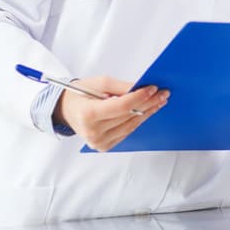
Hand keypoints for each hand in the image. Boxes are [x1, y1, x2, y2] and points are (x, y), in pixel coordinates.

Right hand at [53, 76, 168, 151]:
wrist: (66, 109)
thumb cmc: (80, 94)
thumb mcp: (99, 83)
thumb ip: (121, 86)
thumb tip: (142, 87)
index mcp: (88, 114)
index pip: (122, 106)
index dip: (140, 97)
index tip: (154, 88)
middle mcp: (93, 131)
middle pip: (129, 116)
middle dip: (148, 103)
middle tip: (163, 93)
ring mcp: (98, 142)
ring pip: (131, 126)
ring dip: (147, 113)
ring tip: (160, 101)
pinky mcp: (104, 146)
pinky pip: (127, 132)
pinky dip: (138, 121)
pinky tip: (148, 111)